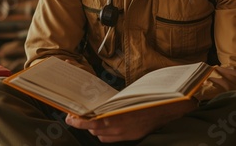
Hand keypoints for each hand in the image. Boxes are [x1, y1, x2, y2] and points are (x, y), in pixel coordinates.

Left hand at [65, 99, 197, 142]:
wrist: (166, 108)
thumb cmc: (144, 98)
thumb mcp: (124, 97)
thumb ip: (110, 103)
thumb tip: (96, 101)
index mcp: (116, 117)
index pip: (91, 123)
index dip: (78, 122)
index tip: (69, 118)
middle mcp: (120, 128)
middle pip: (94, 130)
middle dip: (86, 124)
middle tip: (78, 116)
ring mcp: (126, 134)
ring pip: (101, 136)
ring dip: (95, 129)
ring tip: (94, 119)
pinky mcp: (132, 137)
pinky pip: (111, 139)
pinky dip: (106, 133)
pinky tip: (107, 125)